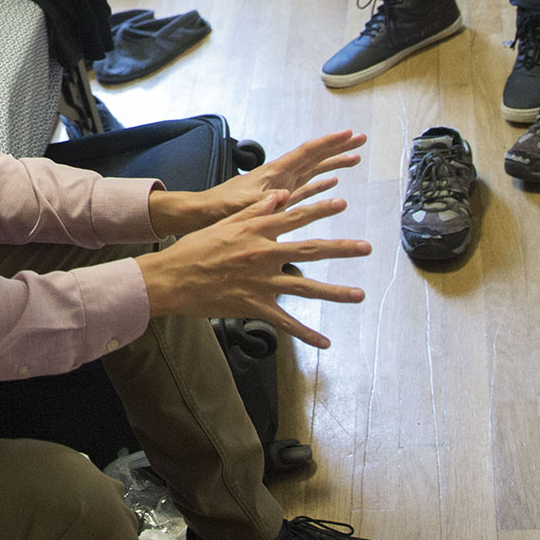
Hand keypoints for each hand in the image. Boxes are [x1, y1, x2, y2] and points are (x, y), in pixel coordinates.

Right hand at [134, 193, 368, 347]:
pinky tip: (325, 343)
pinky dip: (308, 334)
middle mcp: (264, 254)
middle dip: (342, 248)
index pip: (295, 217)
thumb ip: (256, 210)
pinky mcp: (256, 306)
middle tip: (366, 247)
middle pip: (311, 250)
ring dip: (336, 292)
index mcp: (256, 231)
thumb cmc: (196, 248)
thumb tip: (281, 196)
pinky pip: (287, 323)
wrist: (173, 278)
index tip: (342, 205)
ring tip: (360, 295)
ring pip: (307, 288)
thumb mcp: (226, 223)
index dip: (320, 210)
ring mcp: (262, 282)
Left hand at [202, 129, 364, 219]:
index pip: (307, 152)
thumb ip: (264, 200)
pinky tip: (331, 183)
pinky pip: (306, 188)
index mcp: (275, 172)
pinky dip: (320, 184)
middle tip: (361, 139)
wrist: (206, 214)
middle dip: (338, 147)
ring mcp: (281, 185)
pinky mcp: (280, 199)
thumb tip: (285, 196)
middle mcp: (281, 174)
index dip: (329, 143)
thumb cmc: (222, 208)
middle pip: (315, 156)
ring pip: (313, 170)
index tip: (349, 134)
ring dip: (333, 164)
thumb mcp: (244, 205)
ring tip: (354, 158)